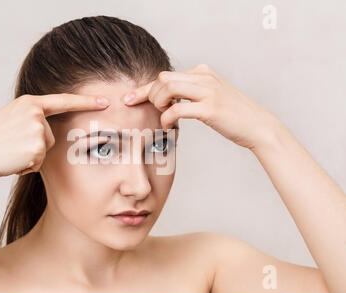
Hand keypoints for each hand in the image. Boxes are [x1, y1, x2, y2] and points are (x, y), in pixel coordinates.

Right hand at [0, 93, 109, 181]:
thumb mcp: (11, 119)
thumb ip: (32, 119)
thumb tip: (48, 131)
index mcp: (29, 102)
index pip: (63, 100)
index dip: (86, 102)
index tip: (106, 101)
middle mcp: (35, 113)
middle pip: (52, 135)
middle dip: (37, 146)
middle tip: (12, 146)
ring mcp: (37, 129)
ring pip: (47, 149)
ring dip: (32, 156)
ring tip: (11, 153)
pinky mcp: (37, 147)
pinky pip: (40, 162)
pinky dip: (28, 166)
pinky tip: (13, 161)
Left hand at [123, 64, 282, 149]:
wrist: (258, 127)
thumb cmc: (232, 115)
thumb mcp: (211, 96)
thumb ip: (191, 92)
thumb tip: (166, 99)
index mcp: (203, 72)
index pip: (165, 75)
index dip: (143, 88)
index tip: (129, 99)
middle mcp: (205, 77)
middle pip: (162, 78)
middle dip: (149, 96)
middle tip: (154, 113)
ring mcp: (208, 91)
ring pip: (167, 87)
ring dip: (158, 104)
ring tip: (163, 117)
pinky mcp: (210, 108)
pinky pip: (177, 108)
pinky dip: (166, 118)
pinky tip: (167, 126)